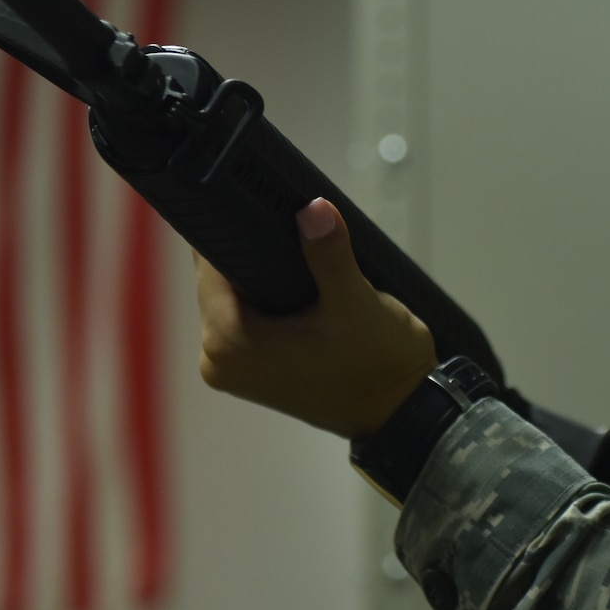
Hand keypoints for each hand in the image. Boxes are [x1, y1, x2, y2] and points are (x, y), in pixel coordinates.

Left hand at [196, 198, 437, 438]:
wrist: (401, 412)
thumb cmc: (377, 364)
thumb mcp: (355, 303)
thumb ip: (329, 253)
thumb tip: (313, 207)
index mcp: (229, 344)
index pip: (208, 267)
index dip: (230, 229)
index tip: (253, 198)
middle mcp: (217, 359)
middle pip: (217, 281)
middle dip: (247, 249)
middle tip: (282, 216)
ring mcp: (232, 369)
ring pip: (231, 297)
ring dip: (256, 272)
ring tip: (292, 242)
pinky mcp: (251, 371)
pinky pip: (244, 317)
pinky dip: (263, 296)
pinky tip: (290, 275)